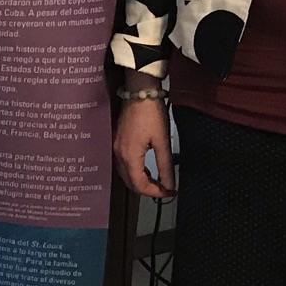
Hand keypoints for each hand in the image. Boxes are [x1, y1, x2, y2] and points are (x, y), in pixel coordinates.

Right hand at [112, 81, 174, 198]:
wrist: (139, 92)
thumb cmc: (151, 114)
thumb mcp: (162, 141)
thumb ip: (165, 166)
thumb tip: (169, 185)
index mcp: (129, 156)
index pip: (139, 185)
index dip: (154, 193)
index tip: (169, 192)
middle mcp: (118, 154)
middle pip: (129, 182)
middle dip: (147, 189)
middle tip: (164, 189)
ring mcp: (116, 147)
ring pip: (125, 174)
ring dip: (140, 181)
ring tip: (157, 180)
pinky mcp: (117, 141)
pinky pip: (123, 164)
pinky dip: (134, 171)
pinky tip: (146, 168)